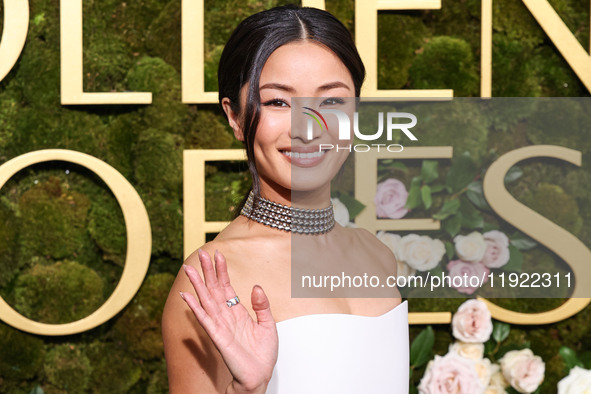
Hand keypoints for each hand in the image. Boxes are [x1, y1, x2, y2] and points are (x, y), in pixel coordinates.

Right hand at [181, 249, 277, 392]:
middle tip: (201, 252)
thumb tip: (256, 286)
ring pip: (206, 300)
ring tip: (189, 268)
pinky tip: (186, 296)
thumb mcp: (268, 324)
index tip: (217, 254)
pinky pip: (204, 319)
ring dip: (197, 284)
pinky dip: (194, 307)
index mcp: (237, 311)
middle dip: (207, 270)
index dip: (221, 270)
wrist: (260, 375)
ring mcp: (220, 325)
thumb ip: (262, 305)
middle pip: (213, 288)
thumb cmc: (263, 353)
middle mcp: (226, 316)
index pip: (226, 286)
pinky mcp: (218, 336)